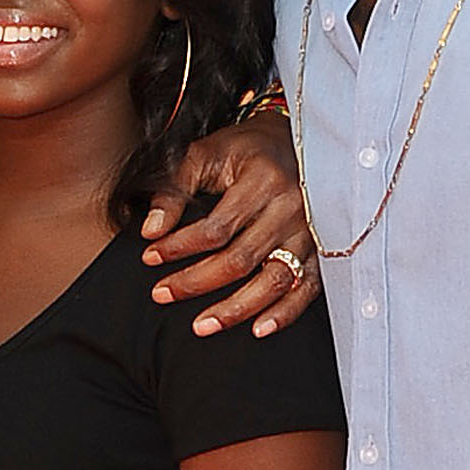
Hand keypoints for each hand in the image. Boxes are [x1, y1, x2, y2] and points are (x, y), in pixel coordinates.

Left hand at [141, 116, 317, 336]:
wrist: (293, 140)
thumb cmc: (244, 149)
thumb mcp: (204, 154)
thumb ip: (174, 190)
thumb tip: (151, 230)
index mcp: (262, 181)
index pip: (216, 227)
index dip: (180, 247)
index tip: (149, 257)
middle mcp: (292, 208)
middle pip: (241, 259)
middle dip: (196, 282)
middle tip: (161, 294)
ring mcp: (311, 231)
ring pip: (274, 280)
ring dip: (236, 309)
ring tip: (202, 326)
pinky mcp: (321, 248)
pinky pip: (307, 288)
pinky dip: (285, 312)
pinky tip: (259, 328)